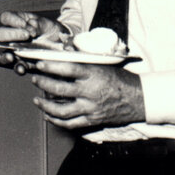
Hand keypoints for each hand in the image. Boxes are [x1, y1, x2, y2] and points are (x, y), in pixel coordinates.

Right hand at [0, 11, 64, 71]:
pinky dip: (18, 68)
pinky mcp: (24, 63)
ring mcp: (16, 51)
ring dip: (5, 55)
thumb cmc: (52, 30)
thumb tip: (31, 24)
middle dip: (10, 34)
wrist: (63, 45)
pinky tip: (22, 68)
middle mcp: (13, 36)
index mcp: (18, 22)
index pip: (6, 17)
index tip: (25, 24)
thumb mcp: (49, 24)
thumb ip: (40, 23)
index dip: (12, 20)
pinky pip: (16, 66)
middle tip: (26, 36)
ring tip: (11, 56)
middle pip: (0, 34)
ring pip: (2, 54)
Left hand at [29, 60, 144, 129]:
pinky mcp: (92, 120)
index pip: (67, 69)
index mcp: (93, 75)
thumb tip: (64, 51)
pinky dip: (56, 121)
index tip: (39, 64)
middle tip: (34, 79)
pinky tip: (47, 116)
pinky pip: (70, 124)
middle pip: (60, 90)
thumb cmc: (120, 78)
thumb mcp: (103, 64)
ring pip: (61, 110)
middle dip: (43, 84)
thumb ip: (84, 60)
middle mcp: (90, 92)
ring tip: (36, 99)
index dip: (51, 67)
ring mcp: (90, 108)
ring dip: (45, 105)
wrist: (139, 99)